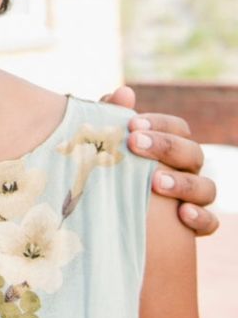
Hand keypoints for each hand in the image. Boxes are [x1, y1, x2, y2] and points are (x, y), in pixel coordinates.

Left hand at [102, 86, 218, 235]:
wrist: (108, 209)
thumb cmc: (109, 167)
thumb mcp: (107, 142)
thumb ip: (113, 116)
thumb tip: (124, 92)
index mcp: (171, 146)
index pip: (178, 128)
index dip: (159, 124)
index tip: (132, 125)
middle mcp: (188, 169)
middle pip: (193, 153)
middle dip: (166, 147)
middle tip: (135, 144)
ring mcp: (194, 197)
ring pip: (206, 187)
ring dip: (183, 183)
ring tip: (156, 181)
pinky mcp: (195, 224)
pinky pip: (210, 222)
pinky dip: (201, 217)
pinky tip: (182, 213)